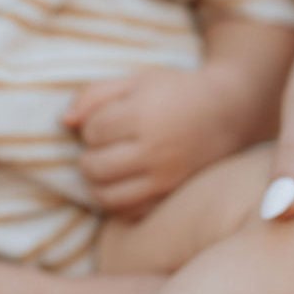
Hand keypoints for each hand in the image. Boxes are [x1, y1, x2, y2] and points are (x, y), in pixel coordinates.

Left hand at [64, 65, 241, 218]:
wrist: (230, 112)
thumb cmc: (174, 92)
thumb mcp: (134, 81)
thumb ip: (94, 95)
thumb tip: (64, 122)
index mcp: (143, 116)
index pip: (92, 132)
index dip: (92, 126)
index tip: (109, 120)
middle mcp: (154, 151)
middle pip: (93, 167)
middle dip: (89, 156)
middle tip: (103, 147)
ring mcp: (166, 179)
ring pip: (106, 197)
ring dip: (97, 182)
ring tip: (107, 167)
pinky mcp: (173, 197)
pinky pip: (130, 212)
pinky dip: (119, 202)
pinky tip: (125, 182)